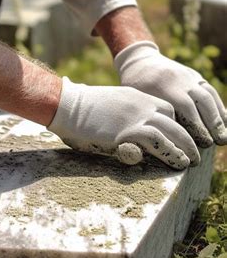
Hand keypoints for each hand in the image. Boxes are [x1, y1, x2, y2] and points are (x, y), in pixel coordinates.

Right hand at [47, 76, 199, 168]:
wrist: (66, 105)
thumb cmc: (79, 107)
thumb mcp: (107, 105)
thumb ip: (120, 114)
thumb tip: (119, 124)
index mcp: (135, 96)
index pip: (167, 110)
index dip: (175, 125)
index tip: (177, 138)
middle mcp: (140, 104)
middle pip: (174, 121)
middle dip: (186, 138)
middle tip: (191, 153)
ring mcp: (135, 116)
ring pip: (172, 131)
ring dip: (184, 148)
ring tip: (188, 162)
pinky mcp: (128, 131)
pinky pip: (158, 141)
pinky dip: (171, 152)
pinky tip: (176, 162)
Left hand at [114, 41, 226, 146]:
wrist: (139, 60)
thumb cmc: (133, 86)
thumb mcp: (134, 98)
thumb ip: (147, 115)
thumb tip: (158, 141)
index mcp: (159, 85)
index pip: (183, 106)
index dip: (194, 125)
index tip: (199, 144)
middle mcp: (176, 79)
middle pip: (199, 101)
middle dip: (208, 124)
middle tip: (214, 143)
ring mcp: (186, 75)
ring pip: (208, 95)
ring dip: (218, 117)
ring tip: (223, 137)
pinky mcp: (193, 75)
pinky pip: (209, 90)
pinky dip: (219, 106)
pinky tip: (224, 121)